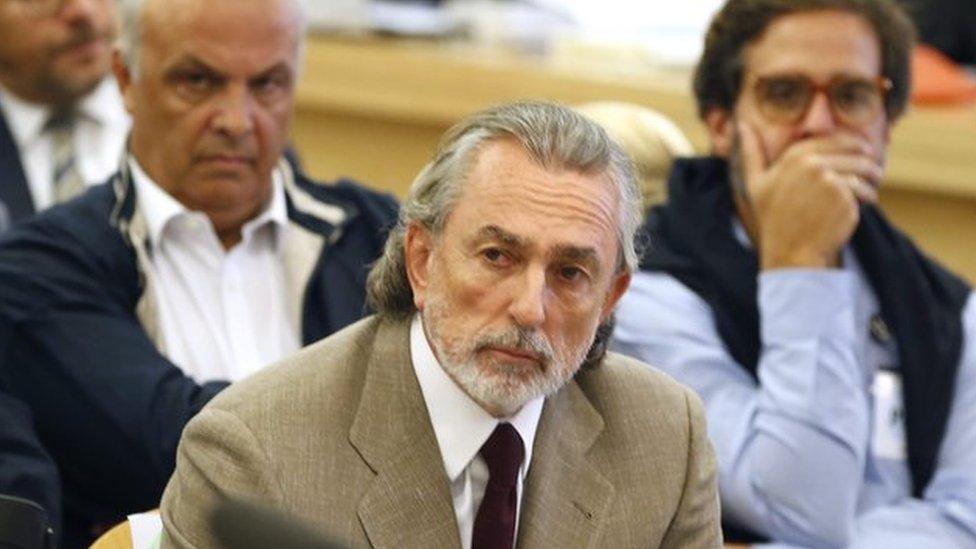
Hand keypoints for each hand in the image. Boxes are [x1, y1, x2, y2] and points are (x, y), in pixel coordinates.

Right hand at [737, 122, 883, 269]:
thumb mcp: (756, 183)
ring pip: (864, 168)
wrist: (790, 251)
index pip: (835, 138)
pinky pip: (865, 189)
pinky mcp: (843, 197)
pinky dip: (868, 197)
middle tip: (874, 172)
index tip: (863, 152)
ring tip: (870, 189)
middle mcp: (811, 164)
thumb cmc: (774, 218)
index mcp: (793, 156)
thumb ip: (751, 152)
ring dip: (872, 177)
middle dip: (868, 160)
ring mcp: (828, 180)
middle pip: (855, 150)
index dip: (853, 144)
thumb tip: (742, 124)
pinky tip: (862, 206)